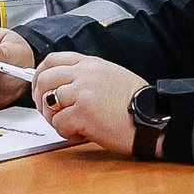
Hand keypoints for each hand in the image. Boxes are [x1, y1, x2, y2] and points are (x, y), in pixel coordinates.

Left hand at [31, 54, 147, 152]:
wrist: (154, 119)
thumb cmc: (137, 103)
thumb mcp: (113, 76)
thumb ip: (88, 76)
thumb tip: (65, 85)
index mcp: (91, 64)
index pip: (53, 60)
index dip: (40, 74)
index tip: (40, 88)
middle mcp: (84, 74)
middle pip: (44, 80)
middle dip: (40, 99)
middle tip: (50, 112)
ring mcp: (82, 93)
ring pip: (48, 104)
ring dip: (55, 118)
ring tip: (72, 125)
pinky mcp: (82, 113)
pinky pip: (59, 123)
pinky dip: (67, 133)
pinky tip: (83, 133)